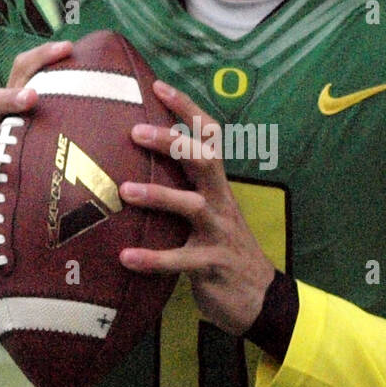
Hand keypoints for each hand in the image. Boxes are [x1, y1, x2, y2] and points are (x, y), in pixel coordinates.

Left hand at [119, 82, 275, 335]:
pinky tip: (126, 257)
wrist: (261, 299)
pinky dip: (152, 258)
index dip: (188, 109)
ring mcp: (218, 233)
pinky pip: (180, 260)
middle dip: (173, 142)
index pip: (208, 136)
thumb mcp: (207, 214)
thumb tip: (133, 169)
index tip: (158, 86)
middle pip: (203, 160)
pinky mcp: (212, 265)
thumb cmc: (222, 251)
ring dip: (158, 195)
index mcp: (218, 185)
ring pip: (191, 205)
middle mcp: (221, 202)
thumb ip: (181, 191)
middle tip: (136, 131)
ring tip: (124, 190)